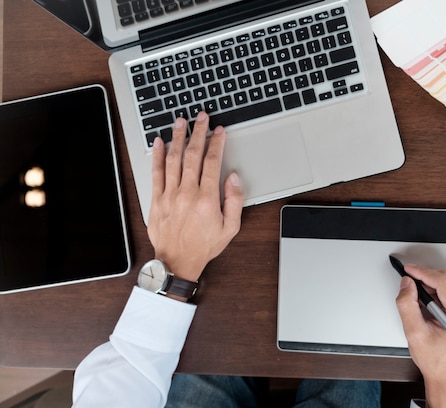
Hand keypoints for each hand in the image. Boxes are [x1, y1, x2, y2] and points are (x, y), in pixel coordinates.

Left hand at [148, 112, 243, 282]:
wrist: (177, 262)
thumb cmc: (204, 246)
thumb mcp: (230, 228)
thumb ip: (234, 201)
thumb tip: (232, 178)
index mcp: (207, 199)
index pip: (212, 162)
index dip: (217, 143)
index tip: (219, 131)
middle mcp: (187, 193)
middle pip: (192, 154)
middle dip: (198, 132)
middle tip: (201, 117)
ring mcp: (169, 195)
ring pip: (173, 159)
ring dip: (177, 137)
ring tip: (181, 121)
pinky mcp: (156, 199)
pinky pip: (156, 172)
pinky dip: (157, 155)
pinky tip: (160, 142)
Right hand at [396, 266, 445, 407]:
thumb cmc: (436, 362)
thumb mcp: (415, 334)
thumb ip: (407, 306)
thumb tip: (407, 284)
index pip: (444, 284)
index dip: (423, 273)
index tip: (408, 269)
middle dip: (426, 277)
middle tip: (408, 282)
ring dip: (431, 284)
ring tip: (416, 295)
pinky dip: (437, 291)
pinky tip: (426, 301)